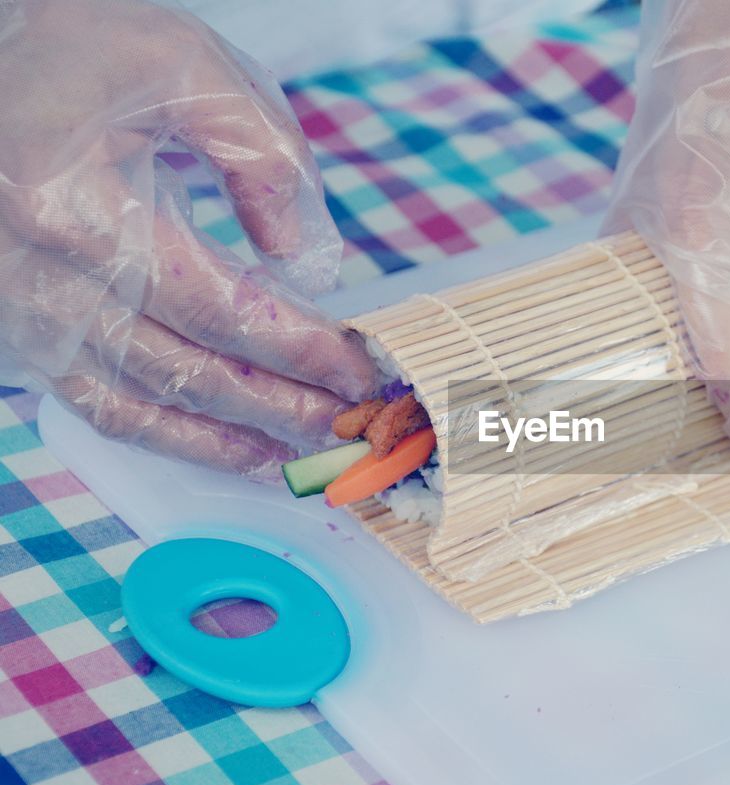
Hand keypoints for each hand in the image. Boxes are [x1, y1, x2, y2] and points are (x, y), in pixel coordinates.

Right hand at [0, 0, 377, 478]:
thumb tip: (308, 266)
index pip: (217, 306)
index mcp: (72, 206)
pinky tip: (229, 443)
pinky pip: (94, 403)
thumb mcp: (186, 66)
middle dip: (277, 405)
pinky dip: (168, 433)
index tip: (357, 370)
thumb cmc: (81, 49)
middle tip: (347, 424)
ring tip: (300, 452)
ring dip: (227, 437)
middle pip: (182, 369)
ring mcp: (15, 308)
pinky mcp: (14, 324)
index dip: (296, 349)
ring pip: (135, 405)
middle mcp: (32, 273)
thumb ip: (262, 157)